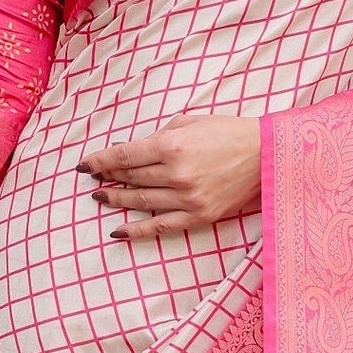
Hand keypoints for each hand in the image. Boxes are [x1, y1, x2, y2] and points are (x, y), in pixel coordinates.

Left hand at [80, 114, 261, 236]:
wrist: (266, 156)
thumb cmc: (228, 133)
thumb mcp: (191, 122)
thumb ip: (159, 136)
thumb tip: (131, 150)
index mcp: (173, 145)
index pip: (125, 156)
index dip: (101, 161)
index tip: (85, 166)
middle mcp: (177, 174)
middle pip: (131, 178)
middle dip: (109, 177)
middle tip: (95, 179)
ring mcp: (188, 198)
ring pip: (141, 201)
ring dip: (117, 200)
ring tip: (101, 198)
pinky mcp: (199, 216)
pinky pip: (161, 226)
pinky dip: (137, 230)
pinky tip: (118, 231)